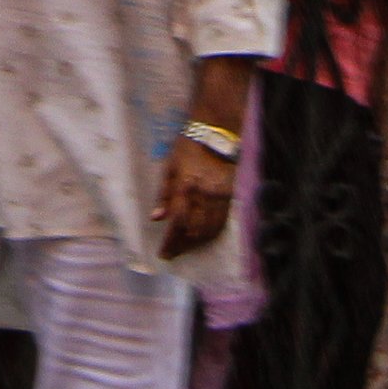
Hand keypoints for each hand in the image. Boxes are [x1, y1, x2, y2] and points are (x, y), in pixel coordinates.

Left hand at [154, 132, 237, 256]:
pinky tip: (203, 239)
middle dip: (182, 246)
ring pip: (209, 231)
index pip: (177, 223)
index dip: (171, 243)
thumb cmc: (188, 146)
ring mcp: (219, 198)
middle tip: (173, 254)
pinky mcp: (230, 197)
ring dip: (196, 244)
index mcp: (185, 187)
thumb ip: (163, 193)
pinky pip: (221, 224)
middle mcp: (204, 196)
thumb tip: (156, 218)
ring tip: (185, 249)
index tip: (163, 254)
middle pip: (194, 232)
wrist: (216, 133)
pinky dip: (211, 235)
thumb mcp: (170, 165)